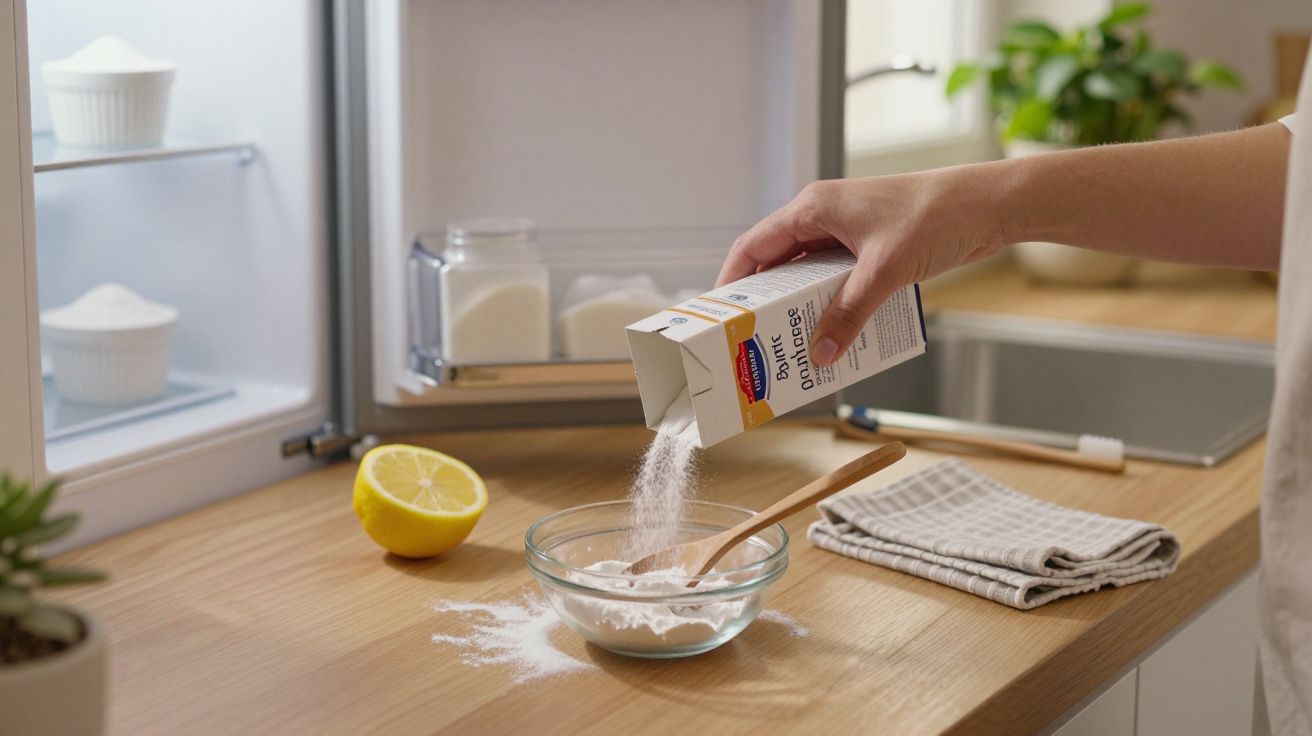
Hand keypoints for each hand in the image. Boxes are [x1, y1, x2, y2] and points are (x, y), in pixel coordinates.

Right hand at [716, 170, 1008, 365]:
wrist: (988, 205)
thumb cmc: (937, 215)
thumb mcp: (884, 272)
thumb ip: (849, 314)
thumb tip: (822, 351)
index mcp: (814, 207)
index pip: (754, 245)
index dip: (732, 280)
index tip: (720, 314)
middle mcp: (824, 216)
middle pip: (777, 262)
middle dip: (765, 300)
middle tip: (754, 336)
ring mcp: (847, 230)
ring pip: (807, 272)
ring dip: (801, 304)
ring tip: (792, 340)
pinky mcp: (869, 246)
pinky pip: (836, 278)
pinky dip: (831, 303)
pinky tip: (834, 331)